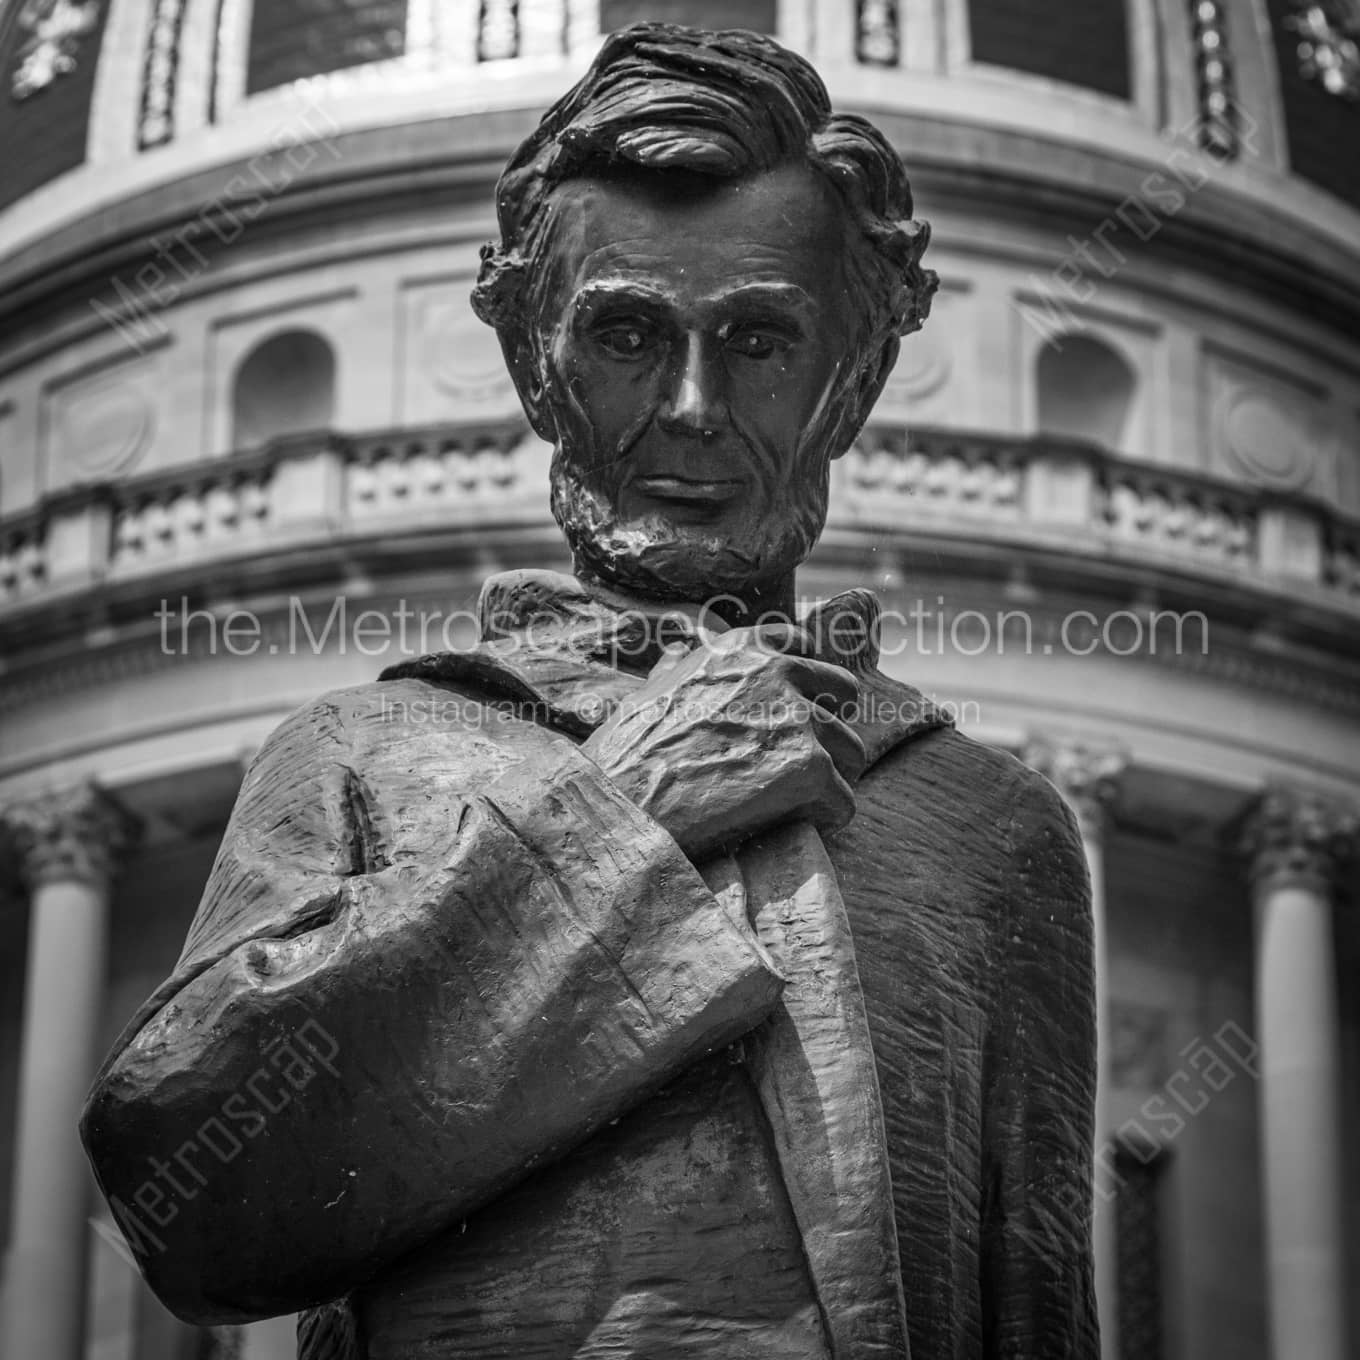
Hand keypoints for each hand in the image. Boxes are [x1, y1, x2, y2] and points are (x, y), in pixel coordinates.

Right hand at [582, 624, 865, 859]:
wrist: (618, 804)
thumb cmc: (625, 754)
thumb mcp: (651, 691)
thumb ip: (682, 669)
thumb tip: (678, 653)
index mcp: (742, 648)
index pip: (805, 647)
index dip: (812, 684)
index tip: (807, 710)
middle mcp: (779, 672)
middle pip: (845, 698)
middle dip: (830, 732)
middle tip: (806, 766)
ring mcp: (799, 720)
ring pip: (852, 753)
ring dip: (830, 781)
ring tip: (797, 805)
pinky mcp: (812, 770)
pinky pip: (844, 802)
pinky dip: (825, 819)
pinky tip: (795, 828)